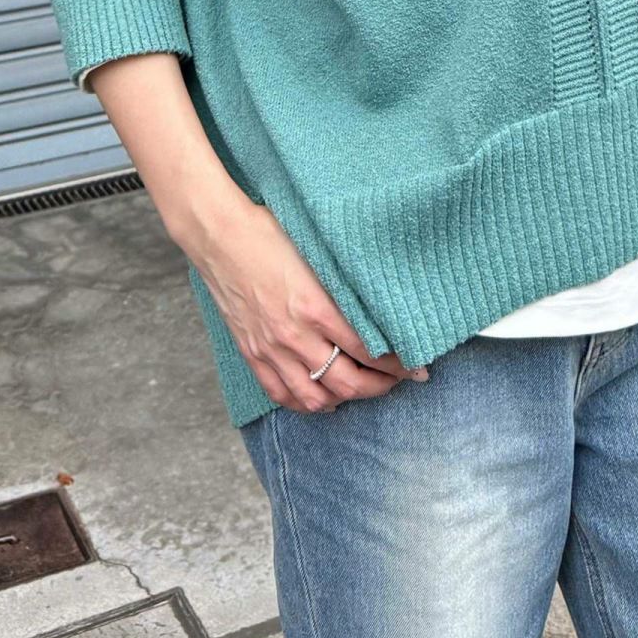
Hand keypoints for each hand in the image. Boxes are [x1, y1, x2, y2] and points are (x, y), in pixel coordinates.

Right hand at [179, 192, 429, 413]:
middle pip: (347, 381)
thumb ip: (345, 286)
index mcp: (317, 307)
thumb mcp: (318, 256)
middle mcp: (295, 336)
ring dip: (347, 398)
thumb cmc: (271, 234)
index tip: (418, 366)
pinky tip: (324, 397)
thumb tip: (379, 306)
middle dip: (381, 387)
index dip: (398, 364)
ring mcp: (271, 349)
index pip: (368, 350)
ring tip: (365, 389)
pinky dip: (306, 403)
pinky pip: (281, 394)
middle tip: (400, 381)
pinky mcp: (252, 354)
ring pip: (316, 397)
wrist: (220, 236)